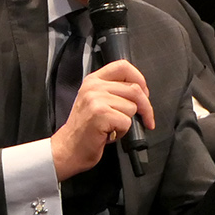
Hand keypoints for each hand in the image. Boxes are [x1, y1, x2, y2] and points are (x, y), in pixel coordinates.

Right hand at [50, 60, 154, 179]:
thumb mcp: (95, 101)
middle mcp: (94, 87)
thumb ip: (113, 90)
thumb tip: (140, 91)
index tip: (144, 93)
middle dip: (145, 107)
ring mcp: (96, 100)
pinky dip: (123, 131)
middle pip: (134, 89)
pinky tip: (110, 133)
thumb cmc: (85, 128)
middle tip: (145, 118)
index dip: (139, 79)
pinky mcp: (101, 114)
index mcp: (93, 80)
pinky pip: (127, 121)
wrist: (69, 148)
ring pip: (132, 107)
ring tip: (113, 126)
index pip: (123, 66)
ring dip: (128, 121)